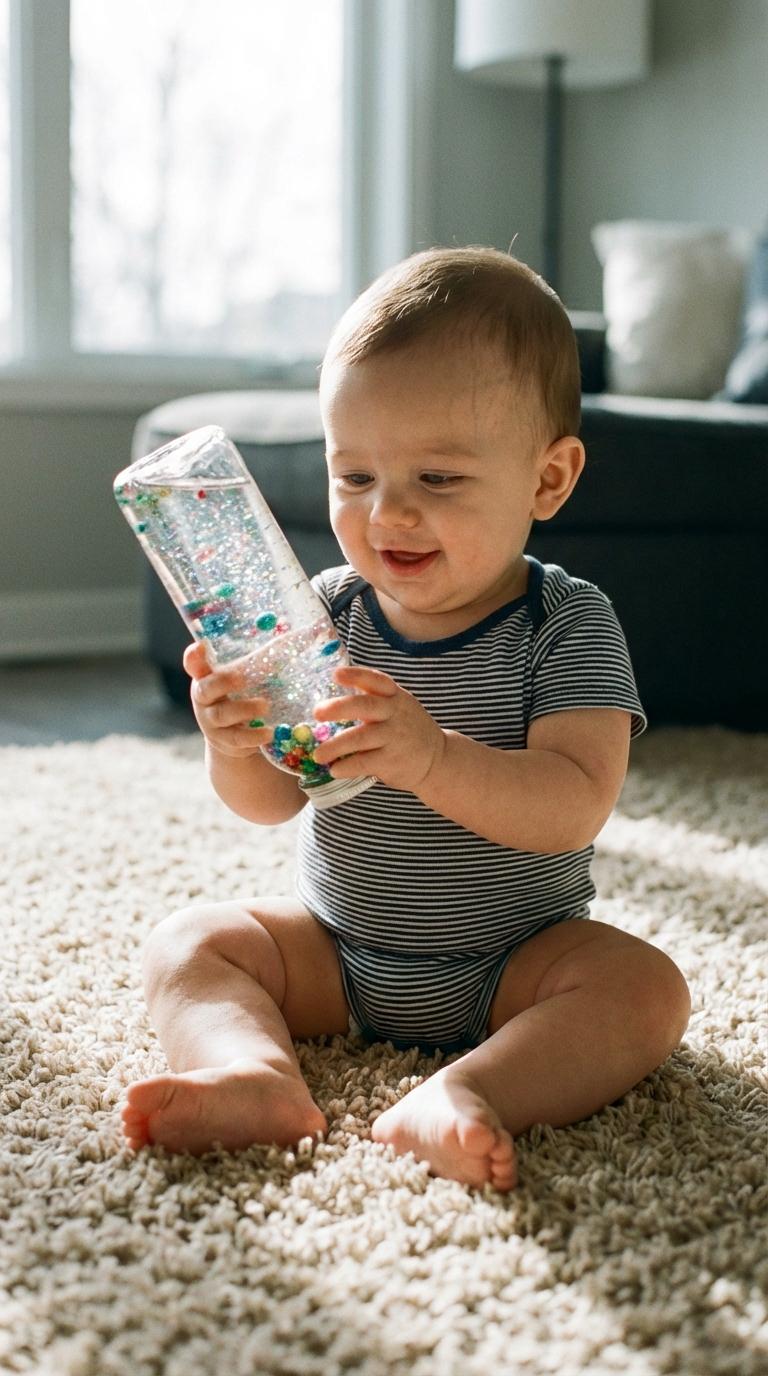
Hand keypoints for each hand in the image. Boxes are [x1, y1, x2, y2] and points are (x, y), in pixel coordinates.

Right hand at [183, 642, 272, 758]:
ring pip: (221, 714)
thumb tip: (292, 640)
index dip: (193, 656)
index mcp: (206, 677)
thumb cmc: (241, 697)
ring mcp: (210, 721)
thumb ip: (254, 664)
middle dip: (223, 682)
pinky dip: (253, 736)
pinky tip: (269, 732)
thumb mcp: (243, 680)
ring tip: (265, 706)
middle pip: (205, 689)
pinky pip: (236, 738)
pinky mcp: (222, 740)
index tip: (200, 647)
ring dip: (244, 709)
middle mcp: (203, 698)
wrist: (234, 737)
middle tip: (242, 679)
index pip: (194, 664)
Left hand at [311, 665, 445, 792]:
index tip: (335, 674)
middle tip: (316, 713)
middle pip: (365, 706)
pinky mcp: (392, 761)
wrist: (438, 759)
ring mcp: (395, 738)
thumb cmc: (408, 730)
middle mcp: (395, 714)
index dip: (356, 675)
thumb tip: (331, 703)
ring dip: (335, 746)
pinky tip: (334, 769)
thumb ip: (374, 700)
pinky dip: (346, 766)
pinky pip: (364, 762)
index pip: (376, 680)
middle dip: (338, 708)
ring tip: (318, 754)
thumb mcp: (399, 707)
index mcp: (395, 697)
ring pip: (360, 738)